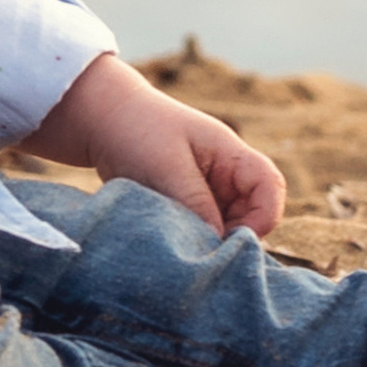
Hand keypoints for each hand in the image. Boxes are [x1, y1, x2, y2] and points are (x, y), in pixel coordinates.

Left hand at [23, 53, 286, 236]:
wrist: (97, 118)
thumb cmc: (135, 130)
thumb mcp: (166, 168)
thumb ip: (197, 205)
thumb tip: (219, 245)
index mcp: (229, 153)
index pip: (269, 187)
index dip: (263, 217)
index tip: (231, 239)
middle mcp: (223, 172)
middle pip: (251, 213)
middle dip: (232, 235)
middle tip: (200, 248)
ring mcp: (204, 188)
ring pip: (224, 225)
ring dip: (208, 238)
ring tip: (179, 242)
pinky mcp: (183, 202)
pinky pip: (200, 227)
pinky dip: (190, 238)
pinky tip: (170, 240)